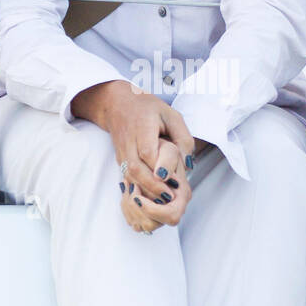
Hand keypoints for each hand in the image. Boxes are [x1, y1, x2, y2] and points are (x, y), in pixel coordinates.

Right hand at [70, 80, 194, 225]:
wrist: (117, 103)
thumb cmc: (149, 108)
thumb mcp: (171, 115)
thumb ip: (183, 137)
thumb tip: (188, 164)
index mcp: (142, 127)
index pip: (147, 152)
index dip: (159, 168)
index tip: (173, 181)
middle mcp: (128, 141)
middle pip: (135, 168)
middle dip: (152, 186)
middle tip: (169, 198)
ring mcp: (121, 152)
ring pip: (128, 175)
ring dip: (144, 190)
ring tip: (162, 201)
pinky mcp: (119, 159)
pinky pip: (126, 176)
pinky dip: (138, 188)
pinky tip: (150, 198)